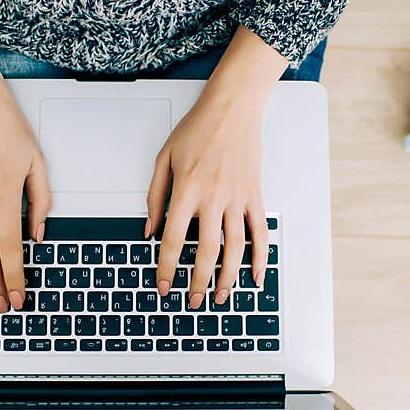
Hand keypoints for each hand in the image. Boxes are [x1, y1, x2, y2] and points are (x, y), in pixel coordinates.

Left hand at [146, 91, 268, 309]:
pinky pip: (259, 232)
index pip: (175, 239)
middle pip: (207, 251)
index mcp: (187, 190)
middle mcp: (213, 197)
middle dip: (197, 281)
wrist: (233, 108)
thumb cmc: (197, 129)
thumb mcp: (164, 159)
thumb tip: (149, 230)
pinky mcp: (255, 195)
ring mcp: (237, 198)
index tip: (163, 286)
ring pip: (235, 247)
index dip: (167, 267)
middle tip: (191, 301)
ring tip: (221, 297)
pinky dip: (260, 257)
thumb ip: (155, 197)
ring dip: (228, 277)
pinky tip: (255, 276)